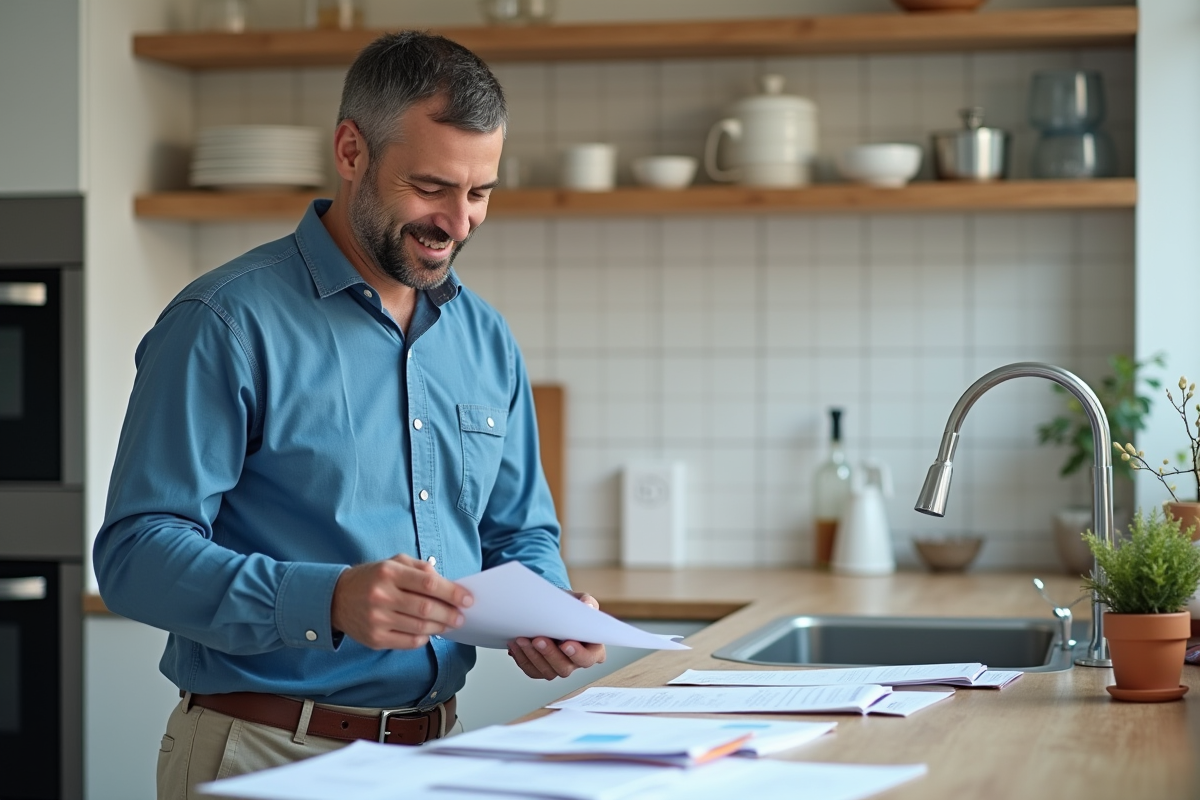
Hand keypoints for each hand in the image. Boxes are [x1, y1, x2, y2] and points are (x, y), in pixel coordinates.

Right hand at [330, 553, 472, 649]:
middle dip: (450, 613)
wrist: (336, 599)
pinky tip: (428, 630)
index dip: (452, 593)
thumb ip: (420, 568)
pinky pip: (409, 641)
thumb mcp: (393, 562)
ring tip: (449, 623)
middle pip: (426, 608)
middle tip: (461, 616)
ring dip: (441, 626)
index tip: (467, 599)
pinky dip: (424, 637)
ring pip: (420, 627)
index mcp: (388, 573)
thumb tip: (446, 582)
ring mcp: (377, 620)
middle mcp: (381, 596)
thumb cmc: (371, 578)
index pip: (428, 584)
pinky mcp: (375, 639)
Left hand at [507, 591, 606, 679]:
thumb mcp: (579, 600)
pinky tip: (517, 646)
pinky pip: (533, 671)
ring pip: (548, 671)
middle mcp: (576, 662)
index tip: (566, 644)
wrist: (550, 611)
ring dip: (533, 656)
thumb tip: (587, 606)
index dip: (578, 654)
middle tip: (539, 639)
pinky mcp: (542, 669)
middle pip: (565, 668)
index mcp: (592, 648)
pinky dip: (523, 659)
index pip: (589, 658)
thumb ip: (586, 601)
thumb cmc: (568, 608)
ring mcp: (559, 667)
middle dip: (550, 654)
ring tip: (523, 640)